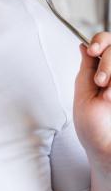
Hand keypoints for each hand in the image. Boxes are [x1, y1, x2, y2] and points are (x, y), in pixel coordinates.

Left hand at [73, 33, 110, 174]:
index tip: (92, 51)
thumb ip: (87, 67)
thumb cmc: (92, 125)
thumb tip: (83, 45)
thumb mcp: (83, 92)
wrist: (106, 150)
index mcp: (102, 69)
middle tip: (100, 82)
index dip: (101, 41)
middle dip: (107, 63)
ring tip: (108, 97)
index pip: (106, 41)